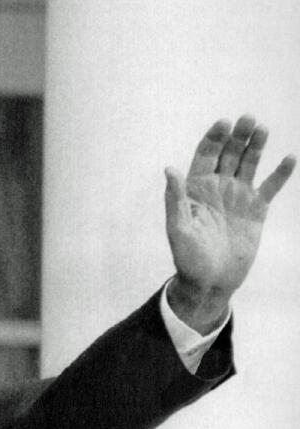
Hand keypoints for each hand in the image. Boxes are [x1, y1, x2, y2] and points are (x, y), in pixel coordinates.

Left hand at [164, 114, 294, 332]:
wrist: (210, 280)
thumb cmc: (188, 257)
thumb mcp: (178, 228)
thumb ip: (176, 199)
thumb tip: (169, 169)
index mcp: (196, 188)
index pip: (205, 155)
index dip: (213, 138)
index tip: (223, 123)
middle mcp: (217, 187)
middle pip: (229, 154)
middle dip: (237, 136)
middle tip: (248, 118)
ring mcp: (238, 196)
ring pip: (249, 164)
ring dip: (256, 146)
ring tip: (263, 128)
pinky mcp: (256, 209)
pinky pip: (271, 187)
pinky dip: (280, 173)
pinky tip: (289, 158)